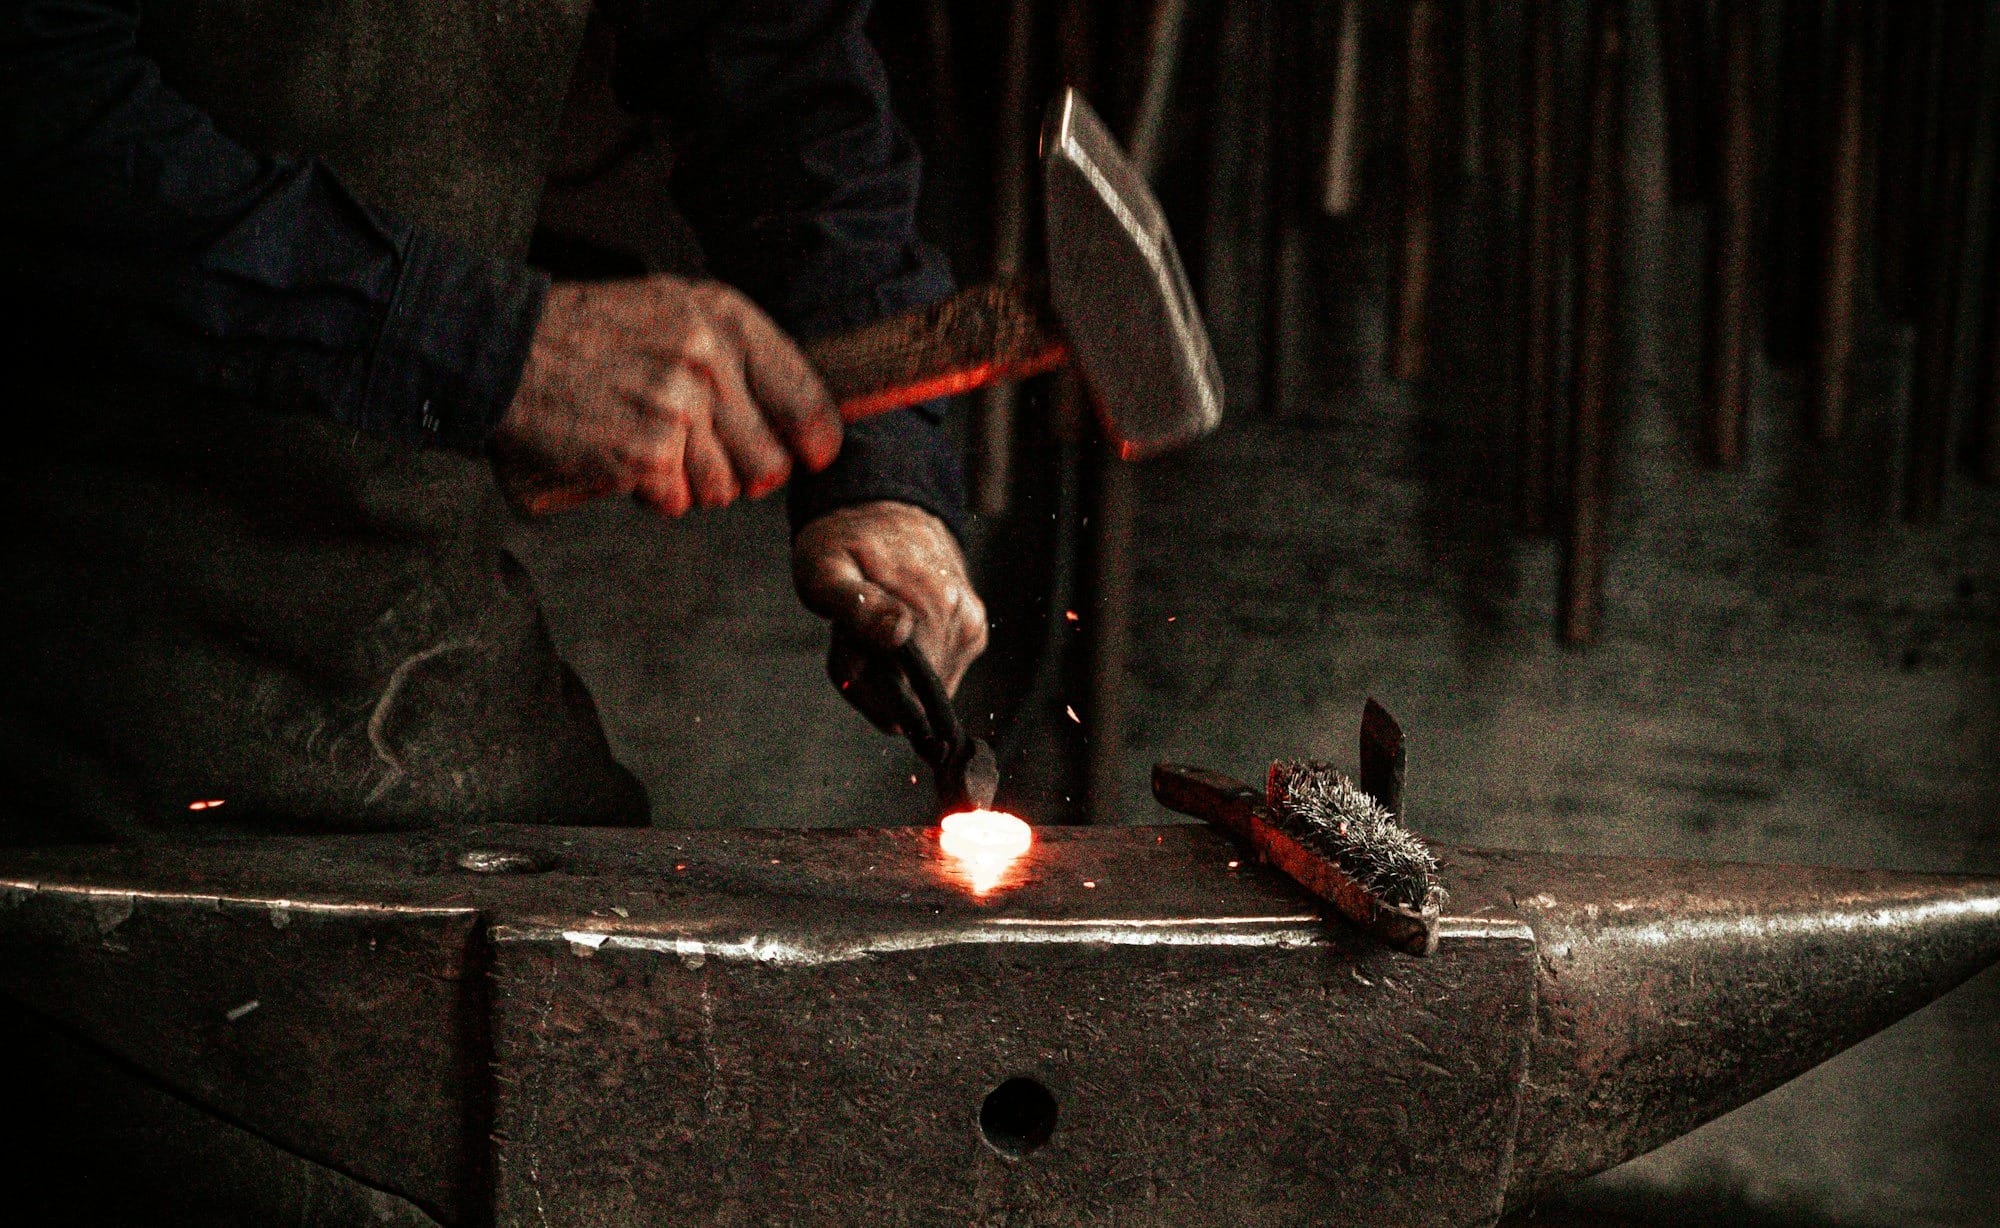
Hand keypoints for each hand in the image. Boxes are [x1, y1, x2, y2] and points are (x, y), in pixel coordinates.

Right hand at [492, 276, 841, 515]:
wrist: (503, 350)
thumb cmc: (588, 334)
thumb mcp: (672, 310)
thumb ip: (735, 350)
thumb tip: (799, 414)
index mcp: (724, 318)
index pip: (806, 399)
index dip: (814, 440)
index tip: (809, 454)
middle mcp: (708, 358)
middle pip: (770, 461)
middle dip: (743, 473)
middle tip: (704, 456)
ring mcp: (677, 406)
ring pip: (725, 489)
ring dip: (694, 485)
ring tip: (654, 448)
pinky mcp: (645, 451)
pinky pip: (678, 502)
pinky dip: (654, 494)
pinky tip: (626, 460)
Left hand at [793, 502, 987, 732]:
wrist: (882, 509)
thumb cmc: (843, 543)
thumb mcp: (826, 570)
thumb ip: (855, 607)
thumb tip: (898, 635)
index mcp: (930, 612)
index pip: (901, 704)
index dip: (865, 688)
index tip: (847, 653)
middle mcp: (962, 625)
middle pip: (913, 698)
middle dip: (875, 678)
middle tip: (851, 634)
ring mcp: (972, 630)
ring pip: (925, 689)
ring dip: (889, 669)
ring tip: (869, 626)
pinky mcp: (974, 631)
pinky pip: (937, 671)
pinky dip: (908, 660)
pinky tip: (890, 627)